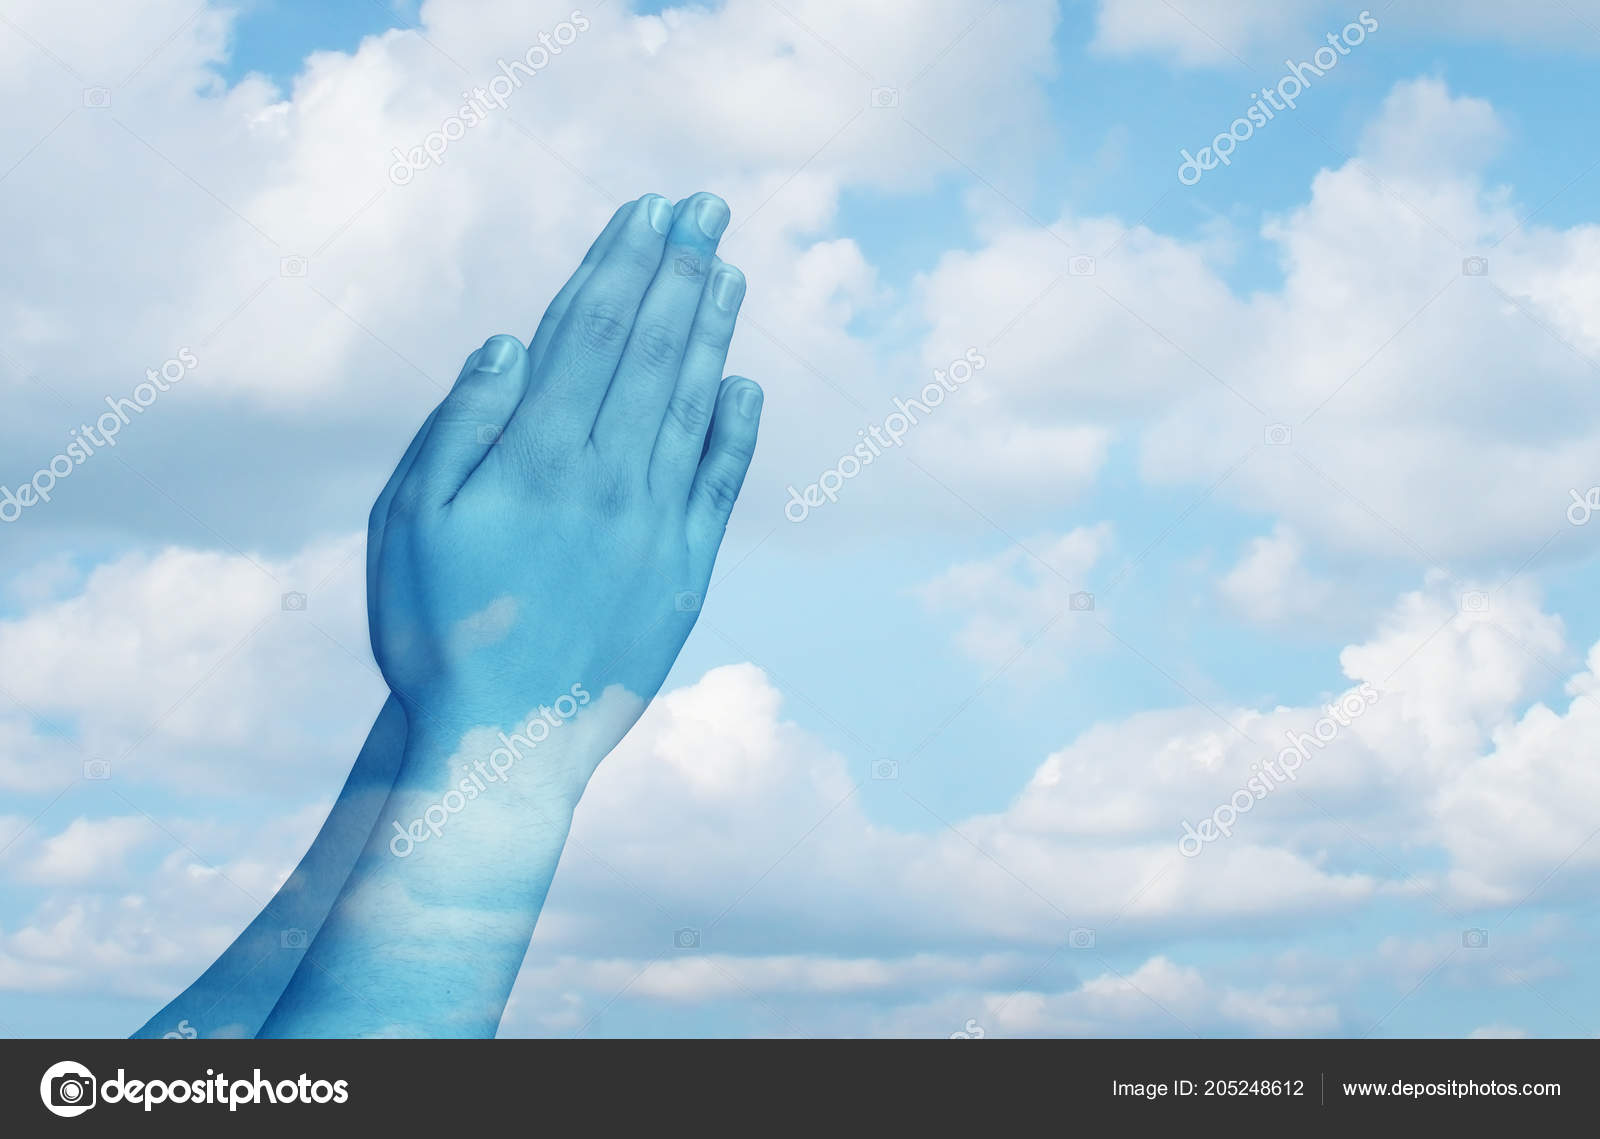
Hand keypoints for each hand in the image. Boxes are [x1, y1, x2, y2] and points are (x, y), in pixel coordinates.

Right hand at [368, 193, 759, 782]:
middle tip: (708, 209)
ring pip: (691, 405)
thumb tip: (514, 339)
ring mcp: (656, 526)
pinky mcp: (686, 574)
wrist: (501, 746)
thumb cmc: (436, 632)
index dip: (622, 265)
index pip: (591, 335)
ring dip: (712, 332)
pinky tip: (745, 387)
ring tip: (730, 271)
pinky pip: (719, 486)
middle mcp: (608, 479)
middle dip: (678, 271)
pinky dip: (734, 433)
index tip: (649, 212)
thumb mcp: (410, 523)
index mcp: (536, 457)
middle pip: (650, 352)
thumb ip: (462, 425)